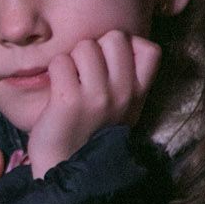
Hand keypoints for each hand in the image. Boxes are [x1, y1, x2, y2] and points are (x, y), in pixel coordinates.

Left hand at [29, 31, 160, 177]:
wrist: (65, 166)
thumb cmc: (88, 130)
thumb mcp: (122, 106)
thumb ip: (125, 76)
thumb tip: (116, 39)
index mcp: (138, 93)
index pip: (150, 48)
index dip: (127, 45)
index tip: (110, 62)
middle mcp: (123, 93)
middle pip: (115, 37)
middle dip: (95, 48)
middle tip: (85, 73)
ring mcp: (98, 96)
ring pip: (85, 46)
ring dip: (72, 60)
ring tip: (70, 83)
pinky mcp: (70, 100)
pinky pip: (60, 61)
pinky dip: (54, 72)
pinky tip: (57, 91)